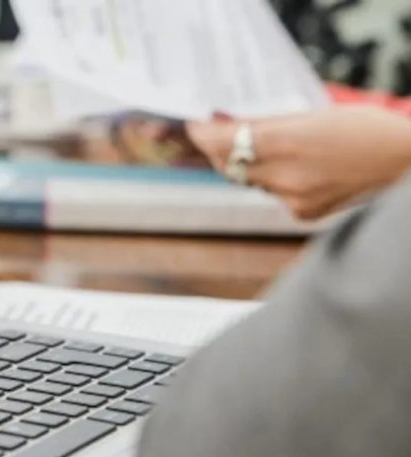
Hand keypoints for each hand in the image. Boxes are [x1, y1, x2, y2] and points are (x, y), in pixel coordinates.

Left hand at [186, 106, 410, 219]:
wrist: (404, 166)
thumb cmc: (364, 131)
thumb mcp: (315, 116)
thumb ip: (269, 124)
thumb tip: (230, 123)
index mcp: (286, 142)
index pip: (223, 142)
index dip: (202, 134)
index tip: (193, 125)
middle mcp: (284, 175)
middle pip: (230, 164)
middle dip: (219, 150)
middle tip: (214, 134)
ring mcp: (292, 199)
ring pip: (251, 181)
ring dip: (249, 165)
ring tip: (263, 148)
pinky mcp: (301, 214)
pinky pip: (273, 195)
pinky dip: (275, 181)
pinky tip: (298, 170)